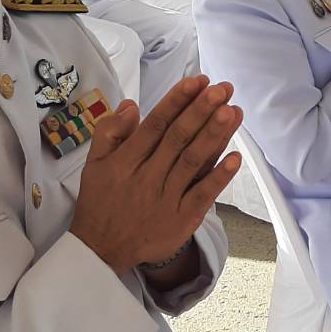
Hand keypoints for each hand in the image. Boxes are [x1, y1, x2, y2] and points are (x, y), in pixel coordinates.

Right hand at [70, 76, 242, 274]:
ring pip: (193, 162)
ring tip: (232, 111)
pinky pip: (202, 195)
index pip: (155, 124)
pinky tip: (236, 158)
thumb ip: (110, 132)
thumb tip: (131, 104)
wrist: (101, 250)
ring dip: (214, 136)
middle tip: (222, 89)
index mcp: (127, 160)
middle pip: (178, 138)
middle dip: (201, 111)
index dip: (178, 101)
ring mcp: (166, 198)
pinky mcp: (182, 219)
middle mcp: (148, 176)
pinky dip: (219, 177)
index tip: (197, 81)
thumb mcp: (94, 164)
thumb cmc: (101, 202)